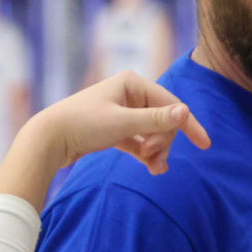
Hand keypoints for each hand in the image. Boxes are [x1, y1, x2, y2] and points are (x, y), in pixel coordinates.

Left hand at [0, 73, 210, 210]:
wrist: (46, 140)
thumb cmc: (82, 125)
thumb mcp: (122, 123)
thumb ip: (156, 120)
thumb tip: (186, 111)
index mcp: (133, 82)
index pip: (171, 103)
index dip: (188, 124)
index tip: (205, 145)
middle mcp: (129, 93)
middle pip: (162, 120)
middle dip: (163, 141)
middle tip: (154, 158)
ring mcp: (122, 111)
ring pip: (152, 132)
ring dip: (156, 150)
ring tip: (154, 168)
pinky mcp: (114, 128)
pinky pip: (140, 140)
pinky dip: (146, 154)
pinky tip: (153, 169)